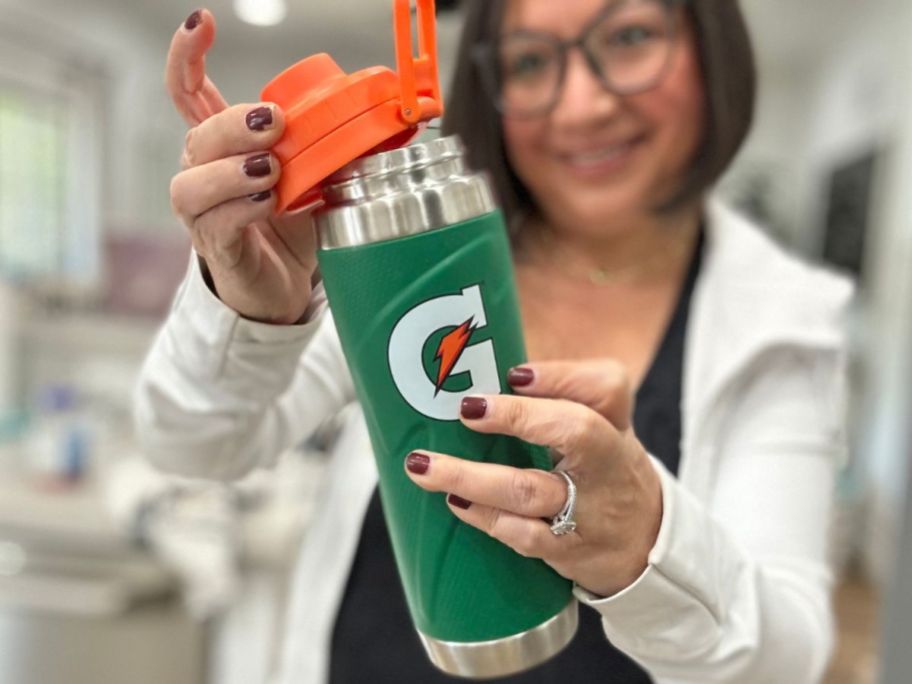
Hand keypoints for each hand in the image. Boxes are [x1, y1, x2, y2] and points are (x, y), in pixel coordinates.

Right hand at [166, 9, 317, 324]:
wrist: (283, 284)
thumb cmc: (292, 225)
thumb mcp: (317, 176)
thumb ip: (336, 147)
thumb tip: (386, 122)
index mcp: (223, 145)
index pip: (190, 92)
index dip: (188, 55)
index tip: (201, 22)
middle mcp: (203, 172)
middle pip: (197, 133)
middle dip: (235, 123)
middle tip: (274, 122)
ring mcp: (204, 211)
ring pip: (192, 180)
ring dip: (233, 169)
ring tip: (270, 171)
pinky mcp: (216, 245)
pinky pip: (215, 221)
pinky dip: (241, 208)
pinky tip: (268, 202)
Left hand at [404, 359, 663, 597]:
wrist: (645, 544)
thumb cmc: (603, 469)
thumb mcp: (602, 427)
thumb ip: (557, 396)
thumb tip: (479, 369)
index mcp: (614, 424)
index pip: (606, 388)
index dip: (561, 376)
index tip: (513, 373)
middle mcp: (607, 463)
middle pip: (576, 431)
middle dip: (518, 416)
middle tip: (467, 408)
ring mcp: (588, 511)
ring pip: (530, 491)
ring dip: (472, 477)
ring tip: (424, 465)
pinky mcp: (568, 551)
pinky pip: (524, 537)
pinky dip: (485, 517)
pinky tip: (455, 502)